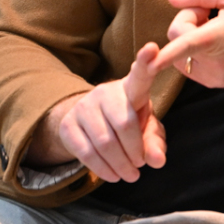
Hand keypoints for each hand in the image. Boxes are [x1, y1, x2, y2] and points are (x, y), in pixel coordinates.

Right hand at [39, 43, 166, 182]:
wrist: (88, 123)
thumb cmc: (127, 121)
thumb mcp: (146, 128)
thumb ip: (155, 142)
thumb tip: (156, 160)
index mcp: (131, 88)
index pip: (140, 75)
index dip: (146, 62)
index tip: (153, 48)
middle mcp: (106, 92)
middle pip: (124, 124)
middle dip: (135, 152)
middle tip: (140, 167)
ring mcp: (84, 107)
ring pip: (105, 142)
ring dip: (120, 165)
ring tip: (130, 175)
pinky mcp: (68, 125)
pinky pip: (86, 153)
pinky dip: (103, 169)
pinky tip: (112, 175)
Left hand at [151, 0, 223, 87]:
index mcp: (220, 36)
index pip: (186, 43)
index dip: (165, 53)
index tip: (149, 64)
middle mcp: (214, 61)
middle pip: (177, 37)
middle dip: (187, 20)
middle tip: (208, 12)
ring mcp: (214, 75)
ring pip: (180, 52)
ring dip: (190, 38)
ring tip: (215, 29)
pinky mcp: (213, 83)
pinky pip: (188, 64)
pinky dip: (195, 51)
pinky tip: (217, 44)